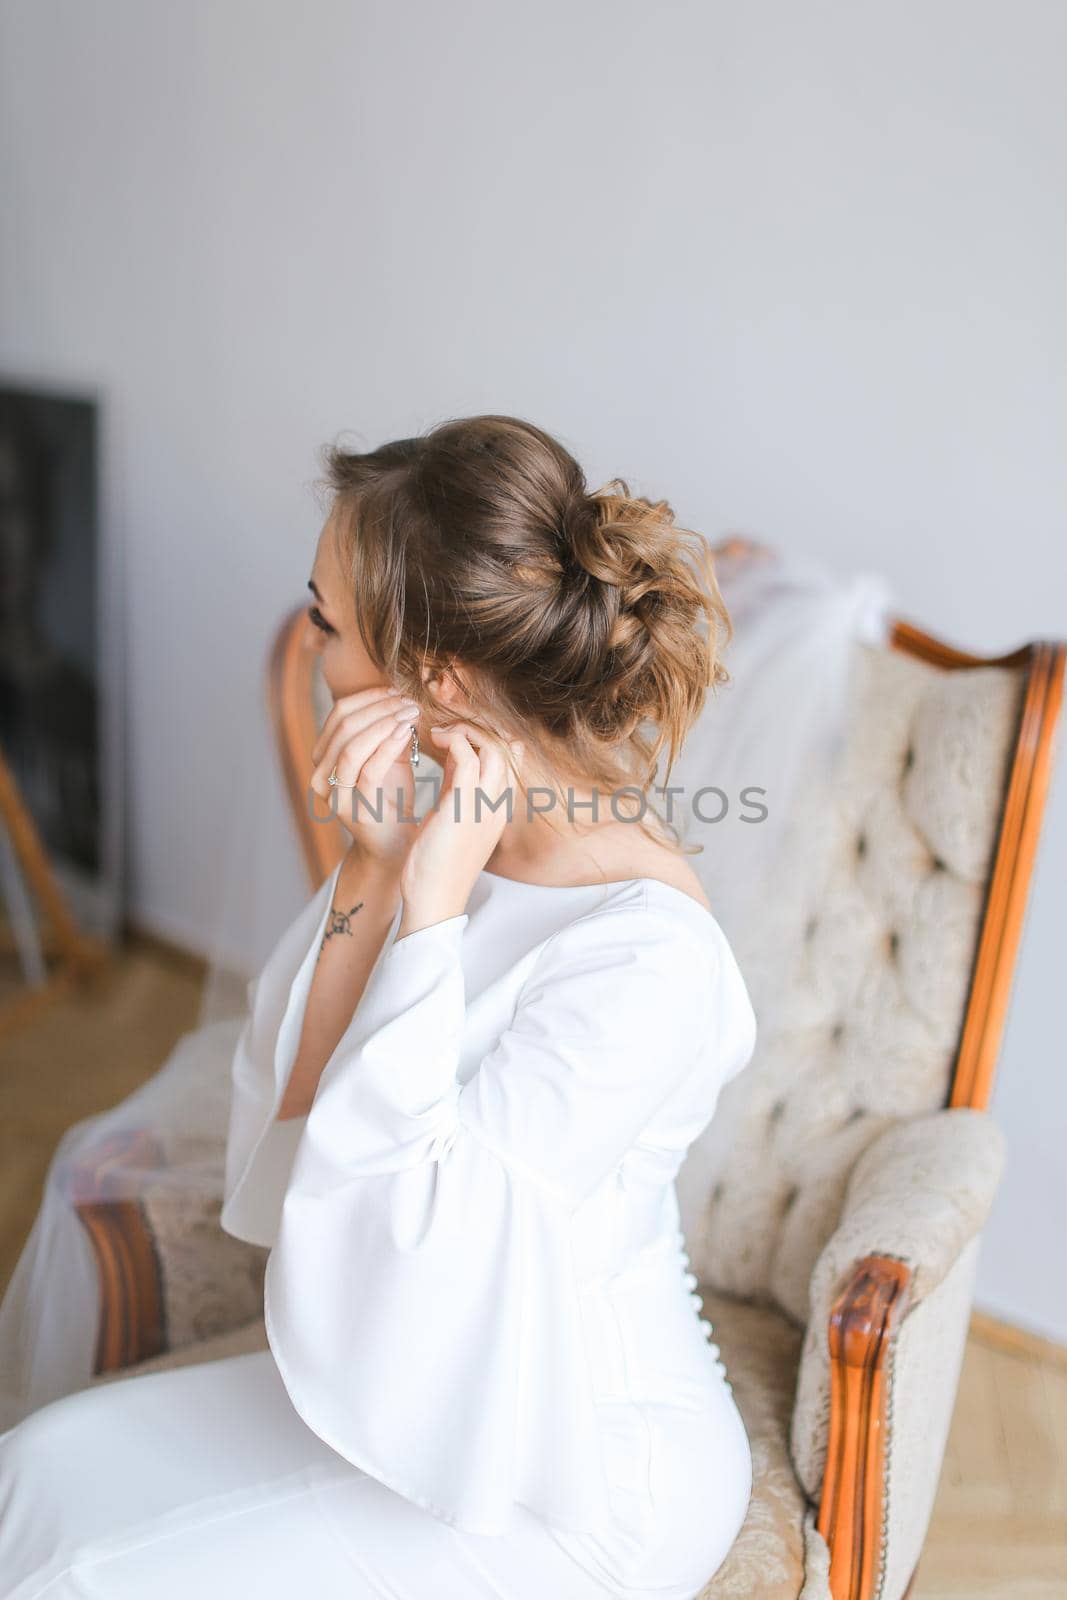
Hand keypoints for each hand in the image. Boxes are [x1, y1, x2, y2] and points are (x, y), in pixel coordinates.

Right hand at [310, 685, 421, 866]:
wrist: (396, 844)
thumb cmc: (393, 797)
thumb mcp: (388, 757)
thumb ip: (386, 730)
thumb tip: (398, 695)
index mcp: (325, 757)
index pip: (339, 714)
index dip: (368, 697)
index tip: (396, 691)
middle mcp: (321, 775)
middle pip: (343, 726)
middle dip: (378, 707)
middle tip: (407, 701)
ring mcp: (334, 794)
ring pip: (351, 746)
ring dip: (383, 723)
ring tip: (410, 713)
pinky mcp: (353, 809)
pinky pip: (368, 770)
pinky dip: (387, 746)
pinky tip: (406, 733)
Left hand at [398, 722, 523, 932]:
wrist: (433, 901)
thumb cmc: (437, 866)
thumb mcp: (451, 818)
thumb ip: (456, 789)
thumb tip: (450, 762)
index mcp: (498, 808)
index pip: (510, 758)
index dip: (488, 737)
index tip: (458, 733)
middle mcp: (498, 804)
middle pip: (509, 747)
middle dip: (480, 728)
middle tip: (449, 726)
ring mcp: (485, 804)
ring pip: (494, 746)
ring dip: (466, 730)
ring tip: (440, 731)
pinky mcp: (463, 805)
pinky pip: (466, 756)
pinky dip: (452, 739)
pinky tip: (433, 739)